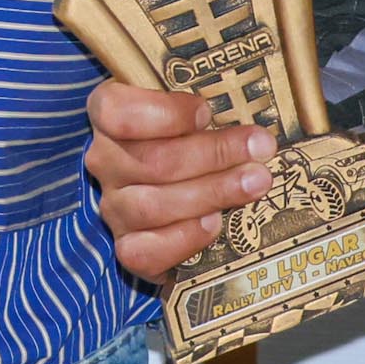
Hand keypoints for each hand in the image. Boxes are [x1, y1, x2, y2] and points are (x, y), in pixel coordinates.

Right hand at [85, 80, 268, 287]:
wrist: (178, 191)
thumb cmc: (188, 140)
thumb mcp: (190, 115)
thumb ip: (206, 113)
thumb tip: (250, 125)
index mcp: (109, 117)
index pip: (114, 111)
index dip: (162, 114)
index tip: (206, 113)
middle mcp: (104, 162)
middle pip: (151, 161)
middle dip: (213, 154)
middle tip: (259, 149)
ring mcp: (114, 207)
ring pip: (153, 205)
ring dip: (211, 193)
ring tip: (254, 183)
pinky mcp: (128, 248)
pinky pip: (147, 251)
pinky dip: (185, 237)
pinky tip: (215, 223)